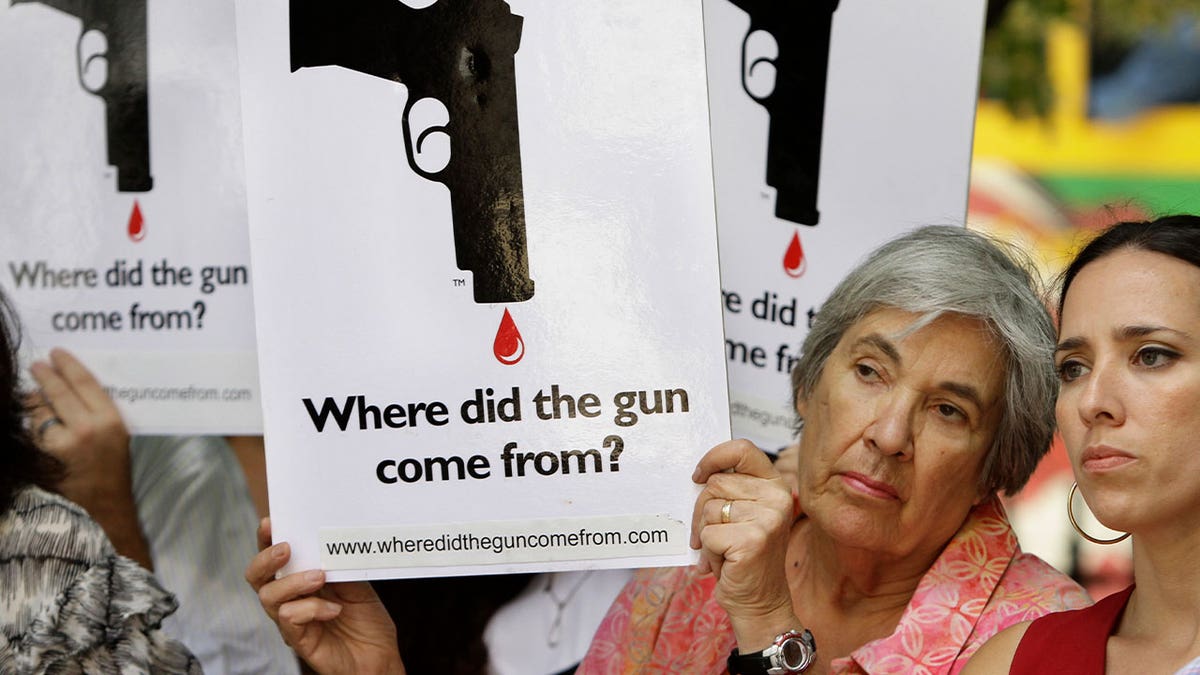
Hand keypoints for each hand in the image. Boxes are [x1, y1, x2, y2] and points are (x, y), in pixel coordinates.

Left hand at [28, 348, 150, 567]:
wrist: (102, 513)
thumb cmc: (111, 474)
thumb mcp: (115, 438)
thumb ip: (96, 412)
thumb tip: (64, 388)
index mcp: (111, 422)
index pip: (86, 383)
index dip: (69, 365)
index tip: (58, 353)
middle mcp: (87, 429)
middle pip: (59, 391)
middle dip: (45, 375)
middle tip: (37, 365)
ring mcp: (62, 445)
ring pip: (40, 411)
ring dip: (34, 402)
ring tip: (33, 395)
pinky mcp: (43, 459)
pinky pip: (31, 433)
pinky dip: (29, 426)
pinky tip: (32, 424)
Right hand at [246, 518, 404, 674]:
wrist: (379, 657)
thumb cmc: (367, 621)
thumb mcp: (356, 583)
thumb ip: (337, 564)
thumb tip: (325, 541)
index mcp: (300, 580)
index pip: (274, 558)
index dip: (266, 540)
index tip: (270, 522)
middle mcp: (290, 599)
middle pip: (256, 577)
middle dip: (265, 558)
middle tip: (287, 549)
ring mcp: (291, 620)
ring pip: (268, 596)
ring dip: (294, 582)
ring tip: (320, 577)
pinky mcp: (298, 640)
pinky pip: (289, 618)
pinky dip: (312, 608)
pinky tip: (334, 610)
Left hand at [692, 439, 799, 650]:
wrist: (760, 602)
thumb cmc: (745, 556)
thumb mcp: (744, 514)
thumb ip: (730, 490)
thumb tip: (698, 475)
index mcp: (776, 486)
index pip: (742, 449)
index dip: (713, 457)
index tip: (698, 475)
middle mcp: (777, 498)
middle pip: (714, 483)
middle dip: (702, 511)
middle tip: (714, 535)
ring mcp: (767, 519)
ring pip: (708, 510)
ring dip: (706, 535)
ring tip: (725, 551)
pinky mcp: (752, 540)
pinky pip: (707, 535)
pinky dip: (709, 553)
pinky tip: (726, 564)